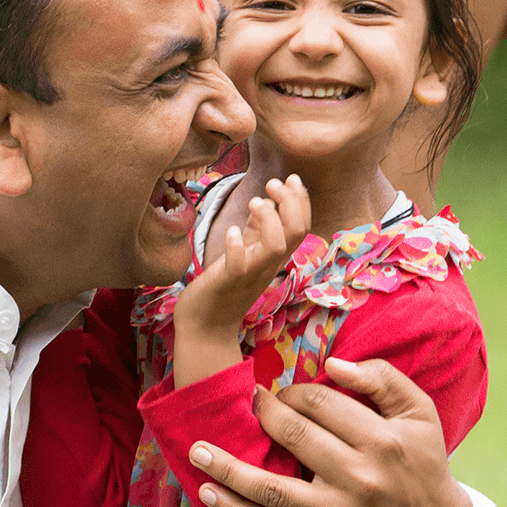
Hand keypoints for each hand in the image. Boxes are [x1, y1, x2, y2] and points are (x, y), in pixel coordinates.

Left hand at [172, 176, 309, 385]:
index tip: (289, 178)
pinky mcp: (228, 283)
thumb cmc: (223, 287)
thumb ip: (256, 230)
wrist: (205, 328)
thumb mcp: (245, 253)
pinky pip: (240, 266)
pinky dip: (237, 245)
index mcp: (273, 257)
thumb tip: (266, 203)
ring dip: (269, 220)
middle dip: (290, 202)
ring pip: (277, 247)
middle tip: (271, 184)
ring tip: (253, 203)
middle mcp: (268, 265)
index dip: (301, 200)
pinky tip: (230, 231)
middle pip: (297, 233)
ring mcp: (250, 275)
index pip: (302, 226)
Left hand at [187, 356, 486, 506]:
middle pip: (294, 438)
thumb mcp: (420, 413)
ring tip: (197, 452)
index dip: (293, 393)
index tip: (281, 393)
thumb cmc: (424, 466)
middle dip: (263, 415)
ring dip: (227, 469)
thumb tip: (332, 363)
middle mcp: (359, 480)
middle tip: (249, 404)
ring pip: (270, 491)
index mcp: (382, 442)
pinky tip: (209, 494)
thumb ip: (381, 378)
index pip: (321, 404)